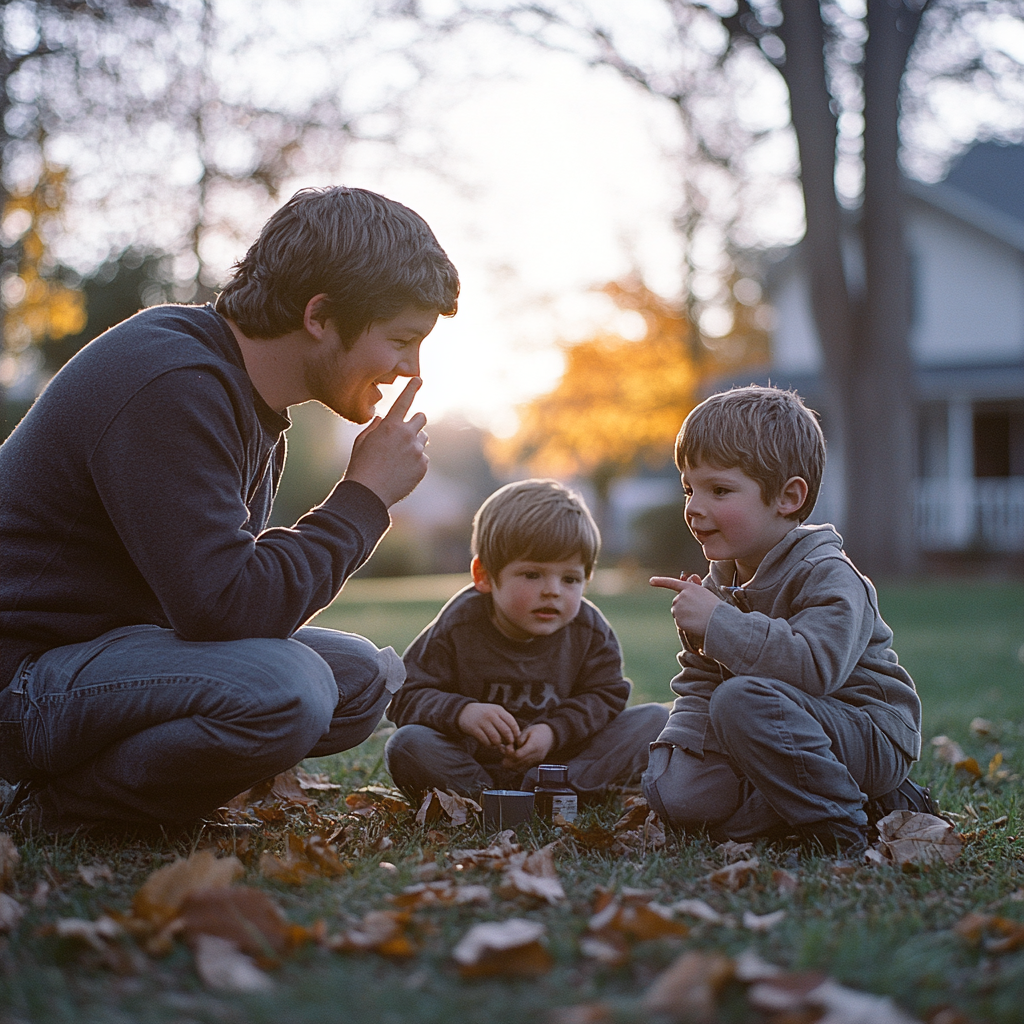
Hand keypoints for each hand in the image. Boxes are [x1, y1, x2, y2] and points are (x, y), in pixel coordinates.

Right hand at [343, 378, 428, 506]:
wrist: (369, 493)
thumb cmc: (361, 465)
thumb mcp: (362, 442)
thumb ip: (374, 427)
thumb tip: (382, 419)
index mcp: (390, 425)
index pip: (404, 400)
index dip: (412, 388)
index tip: (419, 379)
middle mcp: (407, 434)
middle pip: (422, 417)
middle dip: (415, 422)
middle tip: (406, 433)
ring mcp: (417, 450)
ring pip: (424, 438)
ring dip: (415, 443)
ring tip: (399, 458)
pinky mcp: (423, 465)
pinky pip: (423, 457)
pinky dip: (416, 461)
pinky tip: (401, 471)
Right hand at [457, 703, 520, 750]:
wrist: (464, 711)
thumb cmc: (484, 715)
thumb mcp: (495, 712)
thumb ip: (505, 721)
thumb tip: (516, 736)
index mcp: (498, 710)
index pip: (512, 722)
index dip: (516, 733)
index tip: (515, 739)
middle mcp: (491, 714)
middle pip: (506, 731)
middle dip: (509, 740)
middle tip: (508, 744)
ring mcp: (482, 721)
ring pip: (496, 738)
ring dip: (498, 744)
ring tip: (496, 744)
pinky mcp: (474, 728)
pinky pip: (485, 741)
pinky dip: (488, 745)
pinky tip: (488, 743)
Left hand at [501, 723, 554, 770]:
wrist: (551, 737)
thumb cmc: (538, 731)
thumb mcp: (528, 730)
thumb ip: (519, 739)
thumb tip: (511, 747)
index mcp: (533, 746)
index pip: (518, 755)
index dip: (509, 753)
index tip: (507, 747)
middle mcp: (535, 756)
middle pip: (517, 764)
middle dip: (508, 760)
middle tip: (504, 752)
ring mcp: (535, 762)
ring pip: (519, 769)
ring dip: (510, 764)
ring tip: (507, 756)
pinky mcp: (534, 764)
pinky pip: (522, 768)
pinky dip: (515, 765)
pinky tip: (512, 759)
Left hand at [649, 574, 720, 637]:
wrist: (718, 620)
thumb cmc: (715, 607)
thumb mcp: (704, 593)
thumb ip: (692, 588)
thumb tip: (683, 582)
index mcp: (689, 587)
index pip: (672, 583)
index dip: (661, 581)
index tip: (651, 581)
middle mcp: (680, 596)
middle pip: (676, 603)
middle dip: (684, 607)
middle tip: (698, 611)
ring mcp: (678, 608)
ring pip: (677, 613)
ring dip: (684, 615)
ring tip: (698, 617)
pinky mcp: (678, 619)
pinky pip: (679, 622)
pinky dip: (686, 624)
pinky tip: (695, 624)